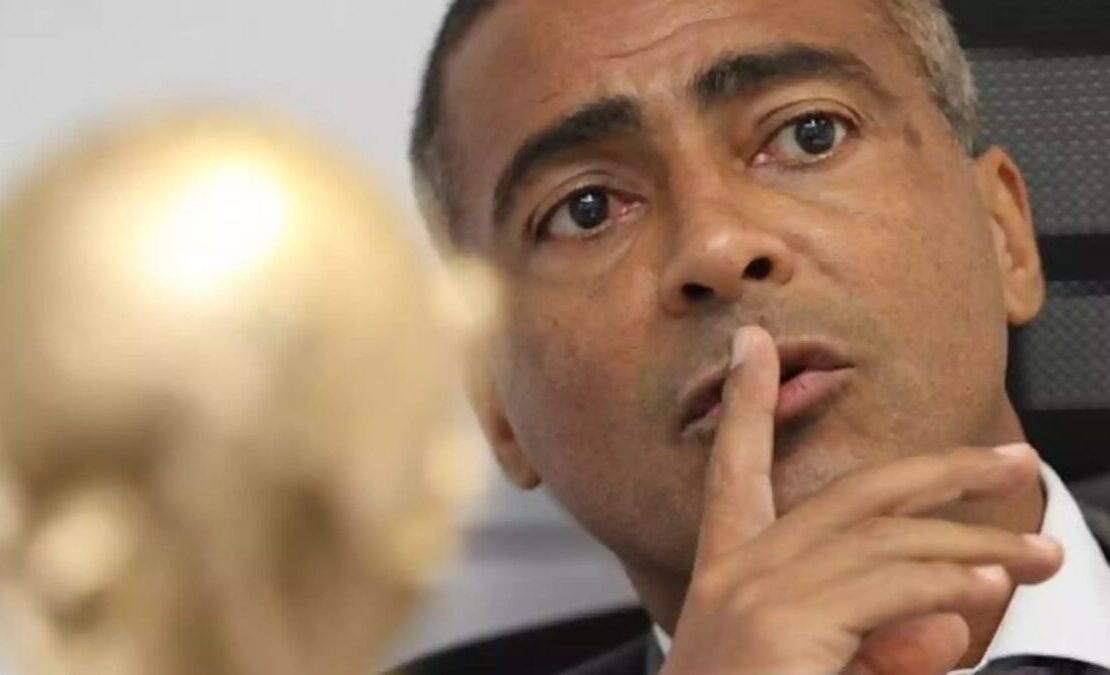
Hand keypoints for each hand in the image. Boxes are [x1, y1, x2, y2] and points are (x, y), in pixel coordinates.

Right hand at [659, 326, 1062, 674]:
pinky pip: (886, 586)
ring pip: (883, 539)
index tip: (755, 347)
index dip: (745, 402)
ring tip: (1040, 552)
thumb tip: (947, 625)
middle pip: (850, 495)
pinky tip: (988, 578)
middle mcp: (738, 571)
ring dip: (973, 538)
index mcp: (728, 572)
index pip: (735, 469)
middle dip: (938, 469)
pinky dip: (945, 578)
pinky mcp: (786, 626)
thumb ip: (875, 643)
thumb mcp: (810, 668)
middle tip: (1006, 460)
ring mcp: (758, 594)